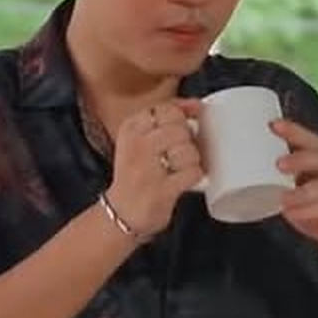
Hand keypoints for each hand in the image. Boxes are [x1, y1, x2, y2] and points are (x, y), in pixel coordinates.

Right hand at [104, 99, 203, 236]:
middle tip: (179, 154)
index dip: (182, 117)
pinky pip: (193, 172)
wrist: (121, 213)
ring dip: (192, 160)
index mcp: (130, 128)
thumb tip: (197, 105)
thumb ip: (164, 119)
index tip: (185, 125)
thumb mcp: (139, 140)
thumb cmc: (136, 174)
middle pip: (180, 129)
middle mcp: (136, 146)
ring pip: (189, 150)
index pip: (166, 110)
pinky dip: (195, 176)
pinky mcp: (161, 190)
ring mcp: (148, 169)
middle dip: (188, 141)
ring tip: (181, 168)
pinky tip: (185, 179)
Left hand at [272, 119, 317, 261]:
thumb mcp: (301, 188)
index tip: (273, 125)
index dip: (295, 131)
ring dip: (303, 191)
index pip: (313, 139)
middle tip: (278, 164)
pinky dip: (310, 210)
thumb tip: (242, 168)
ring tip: (283, 198)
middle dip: (301, 158)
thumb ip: (283, 178)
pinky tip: (293, 213)